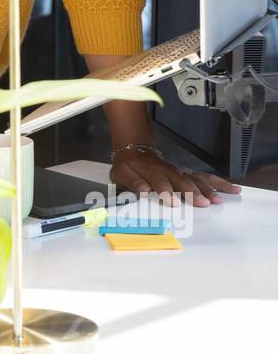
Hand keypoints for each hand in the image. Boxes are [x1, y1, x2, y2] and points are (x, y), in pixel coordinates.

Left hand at [110, 147, 240, 207]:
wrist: (135, 149)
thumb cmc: (128, 165)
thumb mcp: (121, 173)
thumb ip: (133, 182)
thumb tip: (143, 190)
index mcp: (151, 171)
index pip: (160, 182)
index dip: (167, 192)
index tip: (174, 202)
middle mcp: (169, 170)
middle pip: (183, 182)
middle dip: (193, 193)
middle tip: (203, 203)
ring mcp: (180, 171)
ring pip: (197, 179)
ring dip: (208, 189)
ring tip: (219, 200)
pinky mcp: (187, 173)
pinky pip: (204, 177)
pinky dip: (218, 183)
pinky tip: (231, 189)